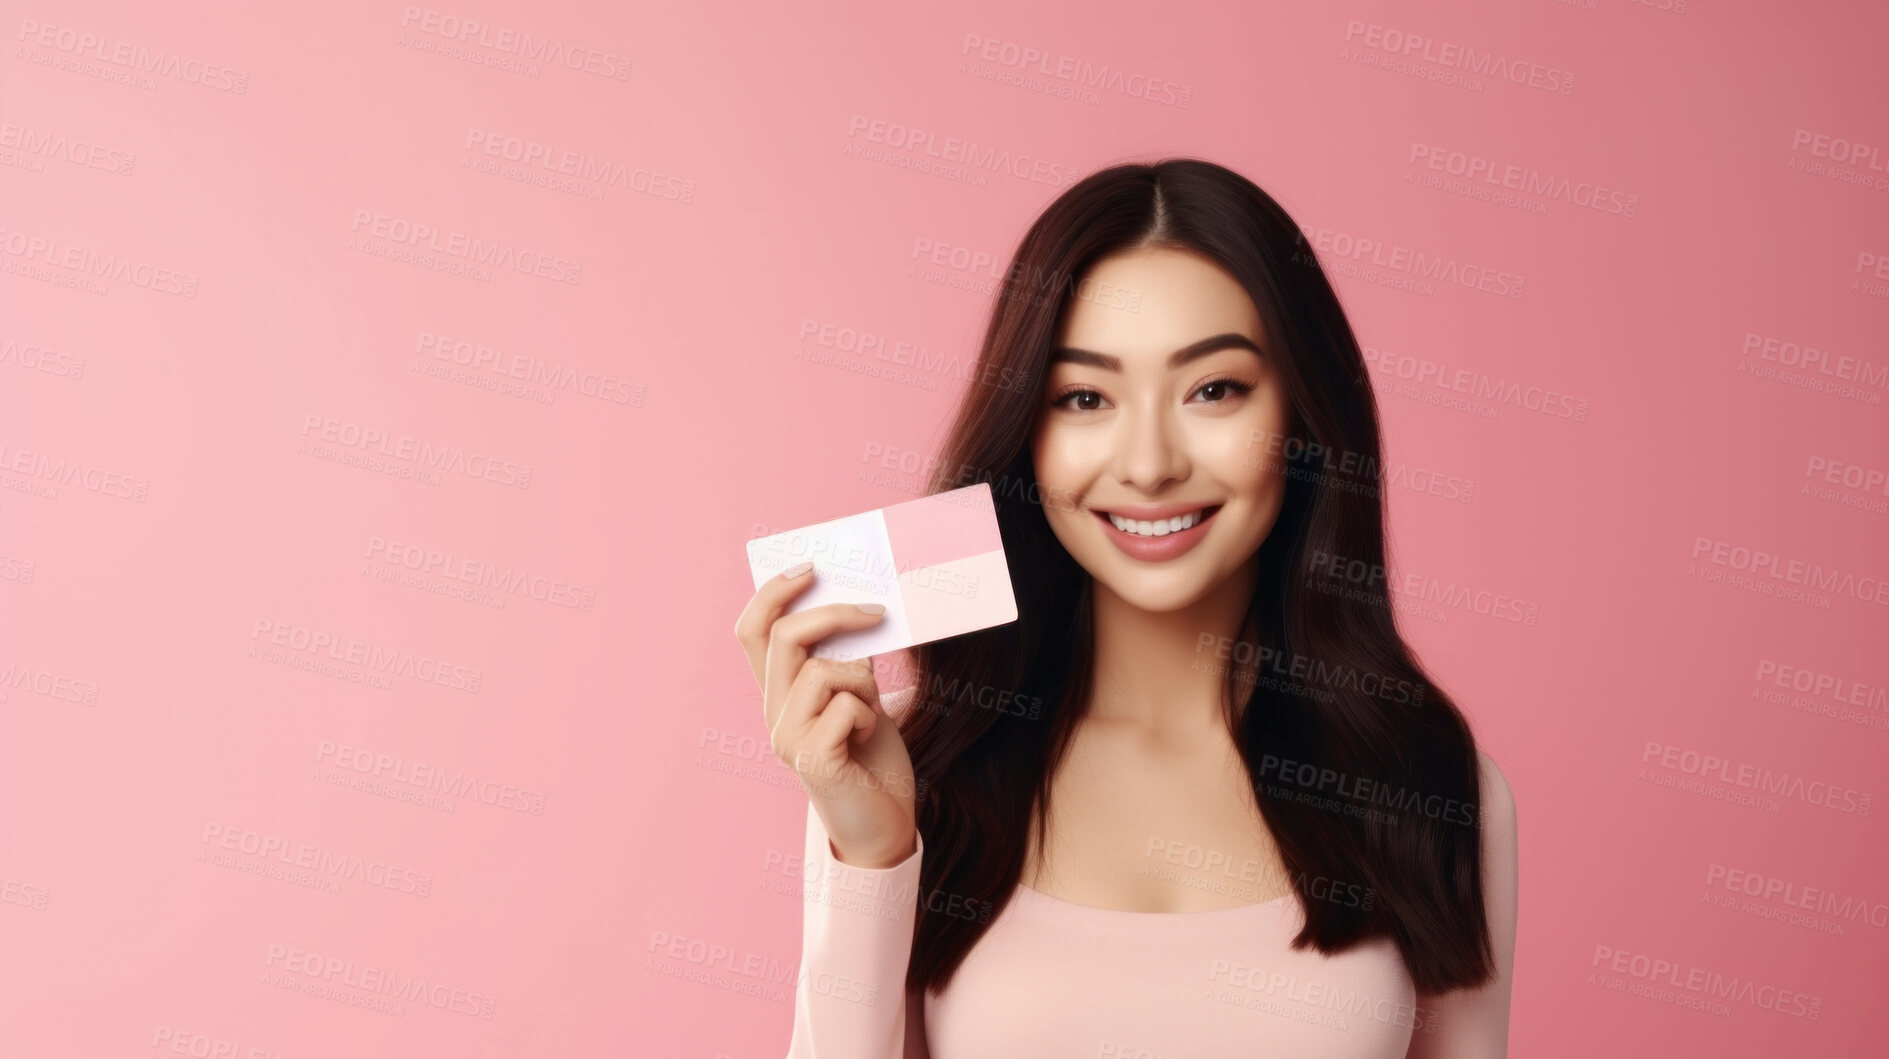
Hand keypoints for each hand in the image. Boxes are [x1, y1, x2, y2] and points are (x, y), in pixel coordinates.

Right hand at [733, 565, 918, 868]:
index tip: (808, 568)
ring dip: (863, 681)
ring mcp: (787, 738)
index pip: (752, 632)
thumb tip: (858, 611)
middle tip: (877, 612)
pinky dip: (869, 715)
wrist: (884, 824)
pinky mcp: (811, 759)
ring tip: (871, 714)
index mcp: (778, 694)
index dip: (772, 594)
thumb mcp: (862, 695)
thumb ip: (848, 660)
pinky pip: (845, 707)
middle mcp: (773, 714)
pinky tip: (868, 740)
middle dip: (835, 614)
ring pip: (822, 670)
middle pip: (784, 636)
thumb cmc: (872, 759)